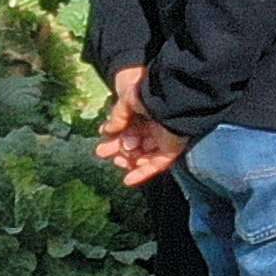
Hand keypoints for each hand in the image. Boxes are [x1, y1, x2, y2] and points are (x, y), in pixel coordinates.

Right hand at [95, 66, 184, 186]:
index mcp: (146, 108)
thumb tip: (106, 130)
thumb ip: (118, 116)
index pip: (128, 124)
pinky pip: (157, 164)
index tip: (102, 135)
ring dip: (129, 160)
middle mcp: (155, 123)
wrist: (174, 99)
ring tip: (117, 162)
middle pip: (134, 140)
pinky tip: (127, 181)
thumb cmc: (150, 94)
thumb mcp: (128, 99)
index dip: (115, 131)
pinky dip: (142, 173)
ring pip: (143, 154)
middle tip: (102, 153)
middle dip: (118, 147)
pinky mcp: (172, 149)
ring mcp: (165, 137)